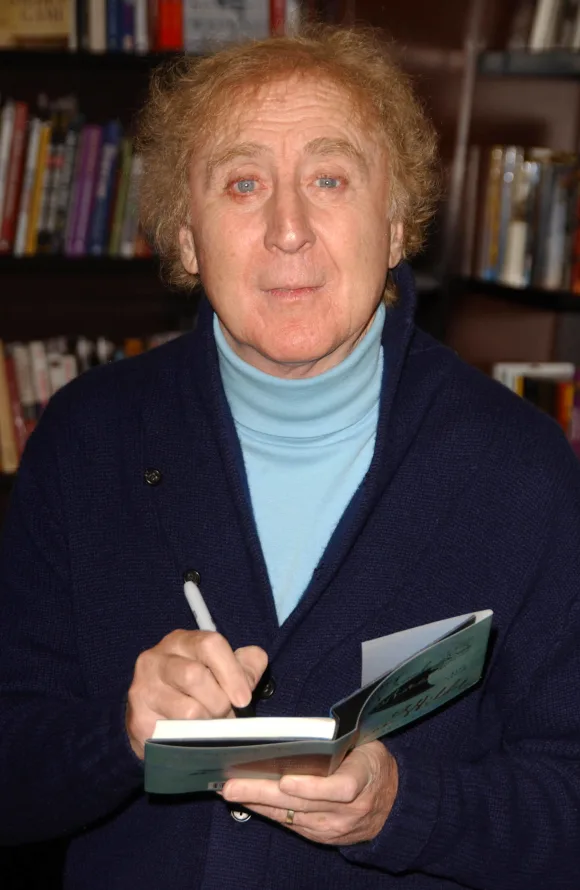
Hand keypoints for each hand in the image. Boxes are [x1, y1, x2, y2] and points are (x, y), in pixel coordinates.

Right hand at [126, 629, 267, 757]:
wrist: (155, 719)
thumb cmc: (196, 691)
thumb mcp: (224, 672)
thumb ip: (245, 665)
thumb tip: (255, 662)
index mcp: (183, 641)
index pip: (210, 643)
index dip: (232, 672)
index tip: (244, 698)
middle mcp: (157, 658)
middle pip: (195, 675)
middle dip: (219, 701)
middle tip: (225, 714)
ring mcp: (143, 687)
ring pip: (187, 709)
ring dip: (207, 722)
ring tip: (210, 725)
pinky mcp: (138, 718)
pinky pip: (174, 732)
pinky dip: (191, 737)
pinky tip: (192, 734)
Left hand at [222, 740, 397, 845]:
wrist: (393, 804)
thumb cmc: (373, 764)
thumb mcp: (367, 744)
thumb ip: (342, 739)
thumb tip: (309, 729)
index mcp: (364, 779)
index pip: (339, 789)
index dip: (311, 787)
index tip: (285, 781)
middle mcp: (348, 810)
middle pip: (303, 804)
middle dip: (263, 794)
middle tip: (232, 786)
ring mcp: (334, 827)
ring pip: (291, 816)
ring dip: (259, 804)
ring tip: (231, 791)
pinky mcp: (323, 836)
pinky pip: (291, 824)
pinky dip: (269, 812)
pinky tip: (249, 802)